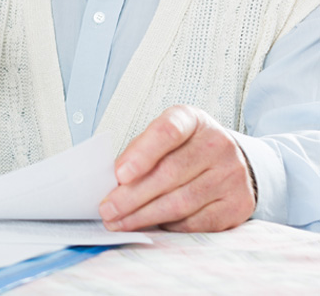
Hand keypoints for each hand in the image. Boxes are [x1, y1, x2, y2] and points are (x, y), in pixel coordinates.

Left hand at [99, 105, 256, 232]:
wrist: (231, 160)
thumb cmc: (185, 147)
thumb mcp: (162, 137)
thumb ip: (140, 152)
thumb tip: (115, 182)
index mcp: (192, 120)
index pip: (167, 132)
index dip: (142, 154)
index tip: (119, 175)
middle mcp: (217, 144)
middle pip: (170, 173)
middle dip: (132, 195)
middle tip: (107, 209)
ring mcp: (232, 175)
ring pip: (181, 202)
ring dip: (145, 216)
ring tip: (120, 222)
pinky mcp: (238, 205)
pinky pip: (197, 222)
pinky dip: (169, 226)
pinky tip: (151, 226)